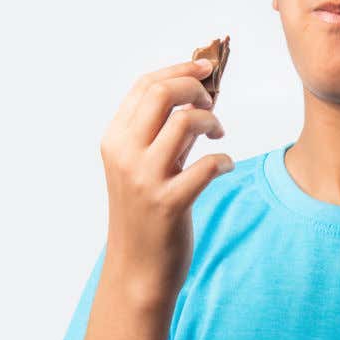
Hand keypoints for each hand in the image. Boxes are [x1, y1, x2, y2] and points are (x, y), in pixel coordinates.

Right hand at [99, 58, 232, 304]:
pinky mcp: (168, 204)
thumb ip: (162, 133)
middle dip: (195, 88)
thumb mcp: (144, 166)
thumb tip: (195, 94)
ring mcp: (144, 179)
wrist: (136, 271)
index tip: (206, 68)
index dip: (179, 69)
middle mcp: (124, 155)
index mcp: (114, 140)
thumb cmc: (145, 214)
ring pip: (185, 122)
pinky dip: (223, 161)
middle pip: (162, 93)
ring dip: (212, 122)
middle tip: (212, 105)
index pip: (145, 86)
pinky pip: (207, 166)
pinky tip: (224, 168)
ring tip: (218, 137)